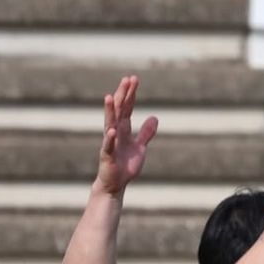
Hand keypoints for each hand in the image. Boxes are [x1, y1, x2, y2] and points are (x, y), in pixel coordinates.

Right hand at [93, 75, 158, 196]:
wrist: (116, 183)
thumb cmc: (126, 165)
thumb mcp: (140, 147)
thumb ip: (146, 133)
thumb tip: (154, 117)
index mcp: (123, 130)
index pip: (127, 108)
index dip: (130, 94)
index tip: (134, 79)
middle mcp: (115, 133)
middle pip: (118, 111)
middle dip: (122, 95)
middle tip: (127, 79)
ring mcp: (110, 143)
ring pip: (109, 124)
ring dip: (110, 111)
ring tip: (109, 97)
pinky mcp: (108, 156)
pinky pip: (109, 146)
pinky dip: (110, 138)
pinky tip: (112, 130)